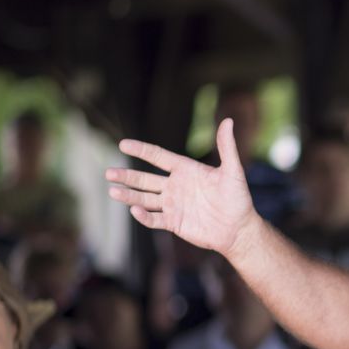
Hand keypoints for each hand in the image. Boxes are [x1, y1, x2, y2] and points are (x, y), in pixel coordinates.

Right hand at [107, 119, 255, 257]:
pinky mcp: (174, 222)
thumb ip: (226, 147)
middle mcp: (175, 186)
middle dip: (127, 176)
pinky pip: (154, 219)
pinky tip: (134, 211)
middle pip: (145, 179)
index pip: (158, 156)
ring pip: (144, 199)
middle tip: (108, 173)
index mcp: (186, 170)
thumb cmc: (238, 198)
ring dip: (129, 195)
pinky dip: (144, 216)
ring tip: (113, 190)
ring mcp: (173, 205)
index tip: (123, 144)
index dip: (141, 150)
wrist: (239, 229)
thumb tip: (228, 120)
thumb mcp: (232, 171)